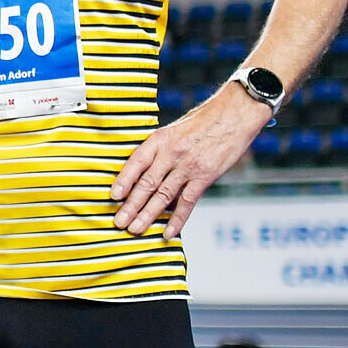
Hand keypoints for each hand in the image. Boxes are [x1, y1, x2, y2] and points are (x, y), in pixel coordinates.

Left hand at [110, 92, 266, 239]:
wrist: (235, 114)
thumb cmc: (203, 122)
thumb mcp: (174, 129)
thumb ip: (159, 149)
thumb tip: (142, 170)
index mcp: (159, 139)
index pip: (136, 162)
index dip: (123, 180)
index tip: (112, 196)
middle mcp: (171, 153)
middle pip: (146, 183)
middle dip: (130, 205)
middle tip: (118, 222)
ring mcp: (188, 166)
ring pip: (163, 195)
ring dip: (147, 215)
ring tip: (134, 229)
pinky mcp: (205, 177)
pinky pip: (187, 202)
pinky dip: (176, 219)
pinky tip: (168, 232)